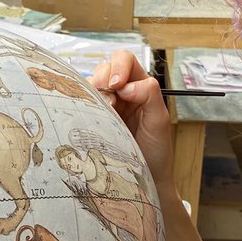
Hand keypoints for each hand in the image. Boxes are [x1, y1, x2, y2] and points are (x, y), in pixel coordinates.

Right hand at [90, 50, 175, 191]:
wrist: (147, 178)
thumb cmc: (157, 151)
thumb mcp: (159, 120)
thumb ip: (148, 95)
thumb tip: (127, 85)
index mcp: (140, 86)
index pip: (126, 62)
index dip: (118, 67)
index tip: (117, 85)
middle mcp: (122, 92)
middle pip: (105, 68)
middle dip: (103, 79)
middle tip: (108, 101)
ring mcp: (107, 105)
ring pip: (92, 84)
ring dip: (93, 93)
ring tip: (103, 112)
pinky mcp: (94, 119)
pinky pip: (83, 103)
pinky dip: (82, 104)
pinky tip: (89, 115)